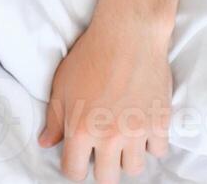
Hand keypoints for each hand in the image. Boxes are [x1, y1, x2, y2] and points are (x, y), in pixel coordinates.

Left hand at [38, 19, 171, 181]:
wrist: (128, 35)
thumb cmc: (90, 56)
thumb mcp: (62, 86)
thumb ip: (54, 119)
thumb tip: (46, 143)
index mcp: (81, 129)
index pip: (74, 172)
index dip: (73, 166)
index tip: (78, 157)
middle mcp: (109, 136)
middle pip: (107, 178)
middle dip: (101, 166)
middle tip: (101, 149)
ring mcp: (137, 131)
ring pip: (134, 169)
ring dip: (127, 157)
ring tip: (123, 139)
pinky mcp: (160, 122)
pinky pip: (158, 151)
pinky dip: (151, 143)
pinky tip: (143, 128)